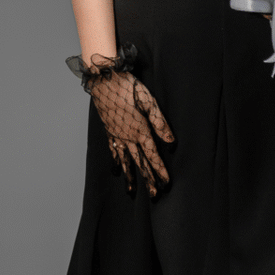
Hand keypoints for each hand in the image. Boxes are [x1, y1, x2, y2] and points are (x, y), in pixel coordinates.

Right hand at [81, 62, 174, 197]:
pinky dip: (115, 162)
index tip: (166, 183)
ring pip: (124, 160)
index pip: (151, 155)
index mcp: (139, 130)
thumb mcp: (148, 100)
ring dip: (130, 176)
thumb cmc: (128, 86)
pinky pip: (113, 150)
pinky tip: (117, 171)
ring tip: (131, 191)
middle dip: (147, 179)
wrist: (104, 79)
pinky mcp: (109, 131)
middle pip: (139, 162)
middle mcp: (127, 136)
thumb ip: (159, 122)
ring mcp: (116, 135)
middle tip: (154, 195)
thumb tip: (170, 140)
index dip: (159, 169)